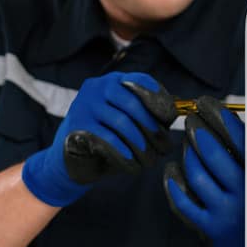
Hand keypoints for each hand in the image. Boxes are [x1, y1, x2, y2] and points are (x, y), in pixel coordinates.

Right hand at [22, 72, 175, 206]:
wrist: (69, 161)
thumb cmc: (108, 140)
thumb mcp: (129, 122)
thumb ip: (149, 114)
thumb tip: (177, 112)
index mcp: (113, 82)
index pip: (142, 81)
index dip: (159, 100)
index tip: (170, 120)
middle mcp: (97, 87)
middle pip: (134, 104)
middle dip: (153, 128)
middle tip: (164, 147)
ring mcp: (84, 104)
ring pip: (123, 123)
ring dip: (141, 145)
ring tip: (150, 160)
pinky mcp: (76, 125)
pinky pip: (108, 139)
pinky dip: (125, 153)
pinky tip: (133, 165)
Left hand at [164, 95, 245, 246]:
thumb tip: (226, 119)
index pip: (239, 139)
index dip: (221, 118)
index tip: (208, 104)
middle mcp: (246, 193)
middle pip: (214, 155)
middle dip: (198, 133)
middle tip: (191, 121)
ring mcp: (227, 212)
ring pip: (198, 175)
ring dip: (188, 155)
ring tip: (187, 145)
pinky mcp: (212, 228)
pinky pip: (185, 203)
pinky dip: (174, 184)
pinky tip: (172, 170)